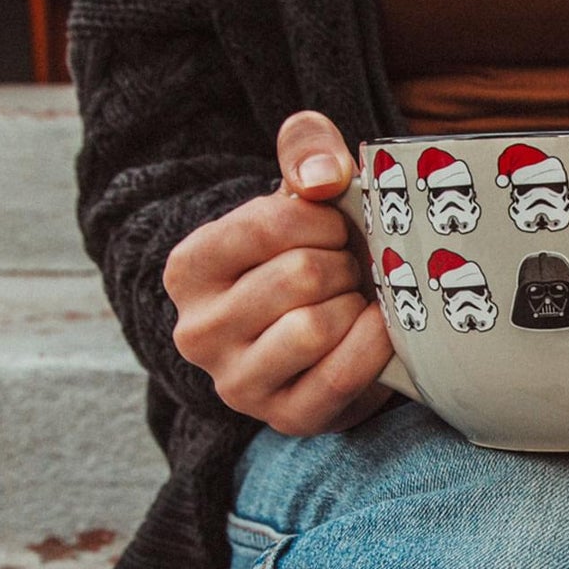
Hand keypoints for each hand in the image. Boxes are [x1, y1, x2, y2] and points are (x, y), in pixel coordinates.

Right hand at [165, 111, 392, 434]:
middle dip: (344, 265)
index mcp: (188, 268)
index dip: (323, 220)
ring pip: (313, 328)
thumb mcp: (302, 190)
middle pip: (299, 276)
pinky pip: (338, 378)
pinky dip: (372, 346)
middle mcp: (196, 331)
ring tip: (357, 300)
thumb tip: (324, 178)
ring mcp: (236, 383)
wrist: (333, 330)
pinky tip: (380, 328)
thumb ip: (307, 150)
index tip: (334, 228)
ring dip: (356, 306)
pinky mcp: (285, 418)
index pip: (267, 224)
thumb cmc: (314, 251)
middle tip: (351, 270)